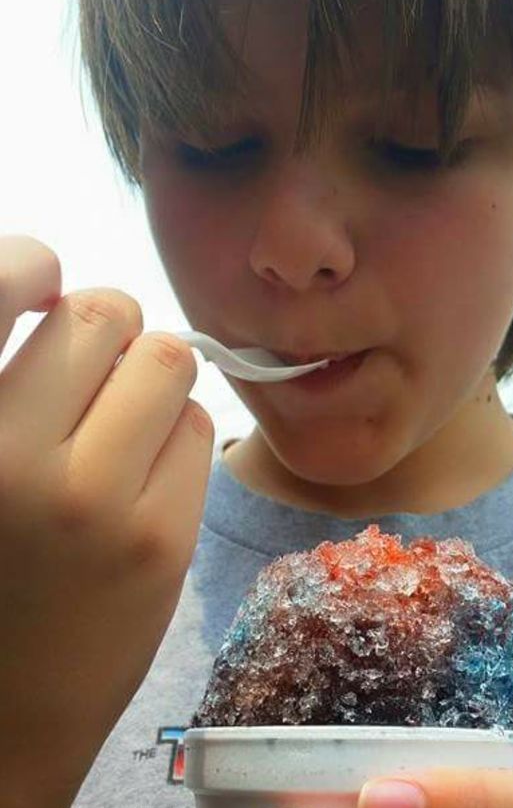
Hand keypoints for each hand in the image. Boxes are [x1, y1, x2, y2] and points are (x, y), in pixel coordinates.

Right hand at [0, 235, 213, 807]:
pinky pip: (198, 428)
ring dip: (151, 379)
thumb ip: (1, 381)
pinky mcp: (157, 542)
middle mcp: (5, 453)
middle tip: (87, 380)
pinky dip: (178, 438)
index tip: (41, 283)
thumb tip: (56, 286)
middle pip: (102, 311)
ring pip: (167, 360)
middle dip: (105, 333)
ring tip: (119, 428)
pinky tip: (143, 480)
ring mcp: (87, 499)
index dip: (31, 266)